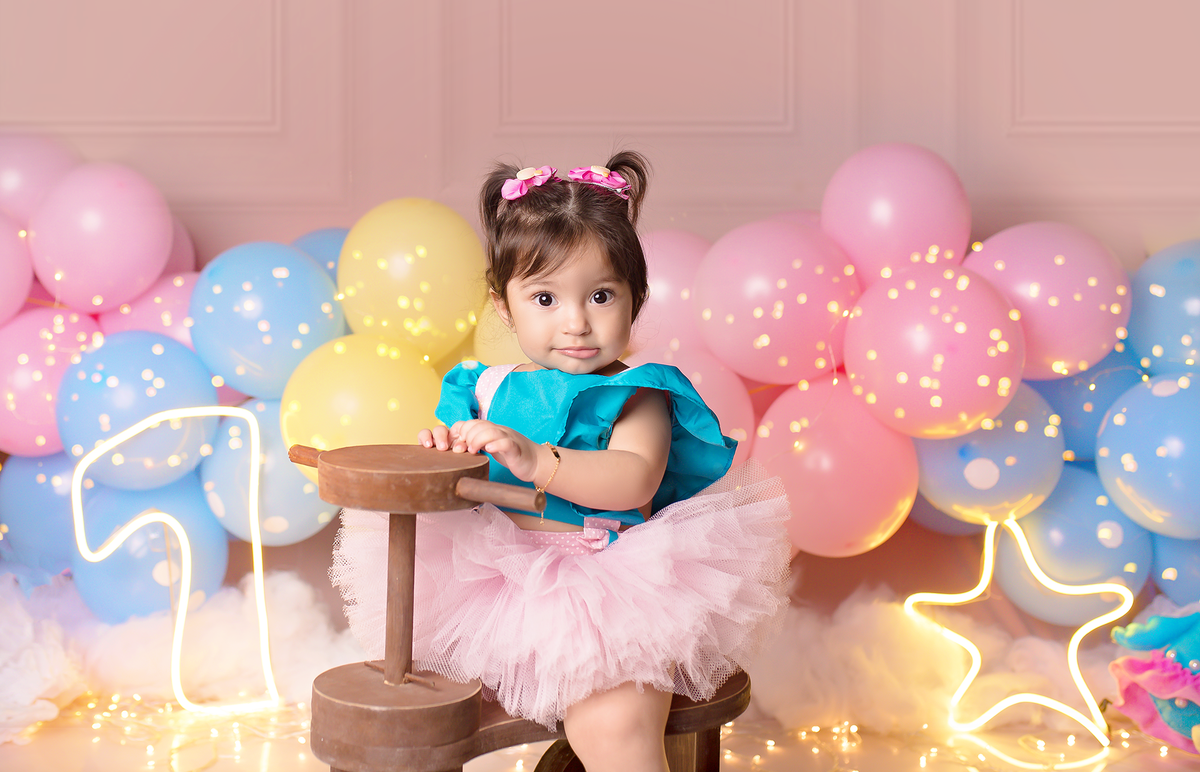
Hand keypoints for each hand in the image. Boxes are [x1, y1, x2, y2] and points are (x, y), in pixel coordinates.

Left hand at [422, 419, 541, 482]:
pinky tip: (489, 450)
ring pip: (490, 431)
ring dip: (478, 440)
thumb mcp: (492, 446)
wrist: (536, 462)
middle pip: (479, 425)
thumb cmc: (511, 456)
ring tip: (474, 451)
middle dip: (467, 436)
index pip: (472, 422)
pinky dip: (496, 444)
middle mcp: (499, 430)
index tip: (457, 445)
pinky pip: (505, 443)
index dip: (461, 431)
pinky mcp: (516, 449)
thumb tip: (457, 445)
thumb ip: (478, 442)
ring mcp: (508, 438)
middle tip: (465, 451)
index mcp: (491, 430)